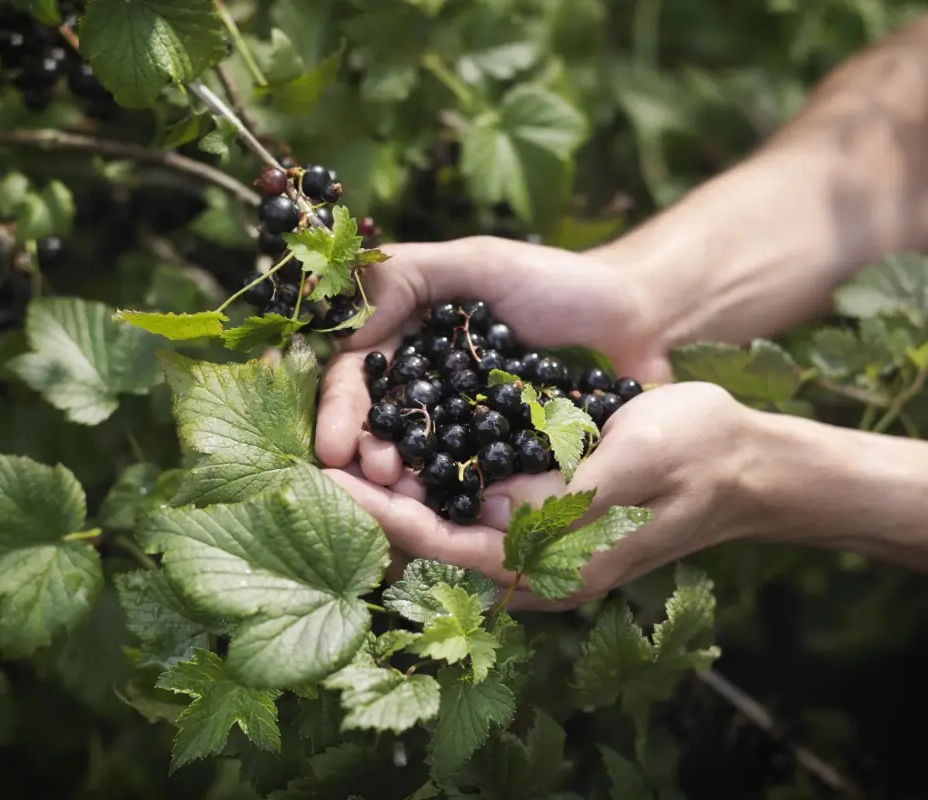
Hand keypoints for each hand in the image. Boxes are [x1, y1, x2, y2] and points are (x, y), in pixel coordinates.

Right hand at [315, 235, 667, 485]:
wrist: (640, 319)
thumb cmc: (559, 282)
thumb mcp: (479, 262)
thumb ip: (406, 275)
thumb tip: (346, 327)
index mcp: (408, 345)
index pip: (357, 380)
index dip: (342, 412)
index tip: (335, 446)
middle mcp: (428, 393)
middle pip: (381, 431)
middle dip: (368, 456)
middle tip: (376, 476)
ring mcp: (466, 433)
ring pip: (421, 464)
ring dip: (404, 487)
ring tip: (401, 499)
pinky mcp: (506, 464)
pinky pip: (474, 486)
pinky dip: (457, 501)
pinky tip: (449, 515)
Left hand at [326, 383, 762, 608]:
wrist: (739, 456)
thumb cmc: (693, 456)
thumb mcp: (629, 467)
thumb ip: (557, 498)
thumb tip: (482, 513)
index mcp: (550, 568)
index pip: (444, 550)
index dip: (382, 517)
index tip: (330, 483)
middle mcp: (531, 563)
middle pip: (431, 541)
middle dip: (374, 504)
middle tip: (316, 461)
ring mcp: (532, 536)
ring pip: (443, 518)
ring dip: (394, 485)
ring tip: (341, 445)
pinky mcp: (536, 505)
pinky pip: (468, 495)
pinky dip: (430, 470)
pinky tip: (399, 434)